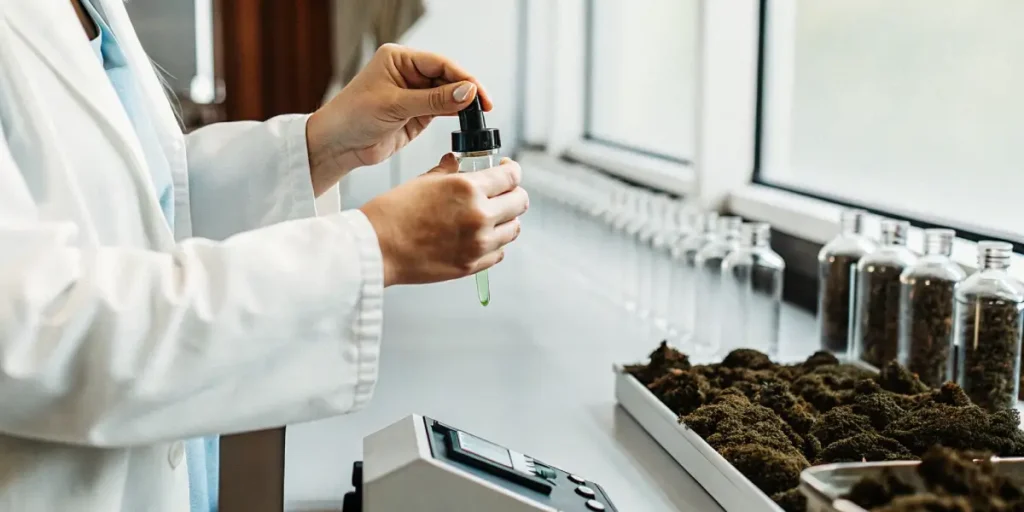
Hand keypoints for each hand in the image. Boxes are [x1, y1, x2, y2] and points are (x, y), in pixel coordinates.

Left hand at [307, 44, 491, 195]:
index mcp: (400, 59)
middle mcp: (409, 74)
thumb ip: (433, 100)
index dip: (463, 78)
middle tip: (483, 108)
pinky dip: (456, 115)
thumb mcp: (395, 105)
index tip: (478, 94)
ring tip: (478, 116)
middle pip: (448, 78)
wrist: (337, 145)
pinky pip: (443, 111)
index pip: (440, 64)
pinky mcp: (417, 115)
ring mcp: (415, 95)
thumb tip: (467, 92)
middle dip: (466, 91)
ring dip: (463, 104)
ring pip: (448, 95)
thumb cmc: (353, 116)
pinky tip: (466, 120)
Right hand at [359, 155, 527, 286]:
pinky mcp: (472, 265)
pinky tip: (480, 236)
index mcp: (468, 189)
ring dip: (506, 220)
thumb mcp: (424, 180)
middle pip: (520, 202)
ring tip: (491, 216)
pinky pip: (499, 252)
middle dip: (513, 194)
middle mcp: (479, 215)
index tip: (507, 171)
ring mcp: (478, 243)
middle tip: (503, 193)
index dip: (512, 171)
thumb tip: (458, 163)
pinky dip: (495, 243)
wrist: (378, 247)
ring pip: (514, 229)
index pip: (511, 177)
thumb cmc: (394, 213)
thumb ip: (449, 170)